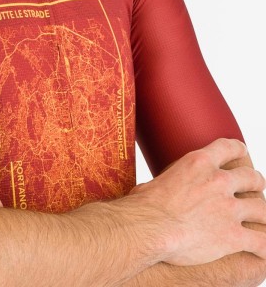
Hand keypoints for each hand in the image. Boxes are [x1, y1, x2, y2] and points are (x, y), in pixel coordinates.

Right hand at [128, 138, 265, 265]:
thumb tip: (159, 190)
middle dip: (254, 183)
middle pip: (251, 177)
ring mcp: (228, 209)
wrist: (150, 226)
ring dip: (262, 215)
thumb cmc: (144, 205)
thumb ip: (169, 182)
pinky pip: (262, 242)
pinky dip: (263, 248)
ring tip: (261, 220)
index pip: (229, 148)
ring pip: (262, 210)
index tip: (241, 152)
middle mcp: (218, 182)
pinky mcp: (233, 235)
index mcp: (198, 163)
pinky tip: (261, 251)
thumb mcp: (157, 179)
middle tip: (252, 188)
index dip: (238, 150)